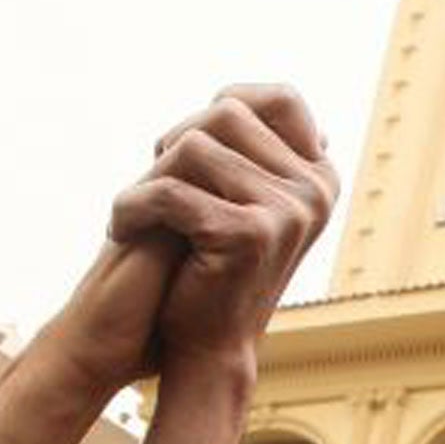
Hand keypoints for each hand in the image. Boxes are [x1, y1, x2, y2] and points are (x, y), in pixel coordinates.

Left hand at [95, 86, 339, 382]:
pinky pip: (171, 190)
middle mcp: (317, 192)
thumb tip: (271, 105)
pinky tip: (121, 231)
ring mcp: (289, 212)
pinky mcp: (250, 234)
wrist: (208, 345)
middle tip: (157, 188)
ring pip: (194, 145)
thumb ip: (257, 151)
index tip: (188, 154)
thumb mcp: (245, 198)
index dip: (223, 107)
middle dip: (177, 144)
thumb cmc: (214, 265)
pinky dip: (132, 208)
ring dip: (148, 177)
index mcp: (322, 179)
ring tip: (138, 214)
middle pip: (227, 113)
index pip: (280, 98)